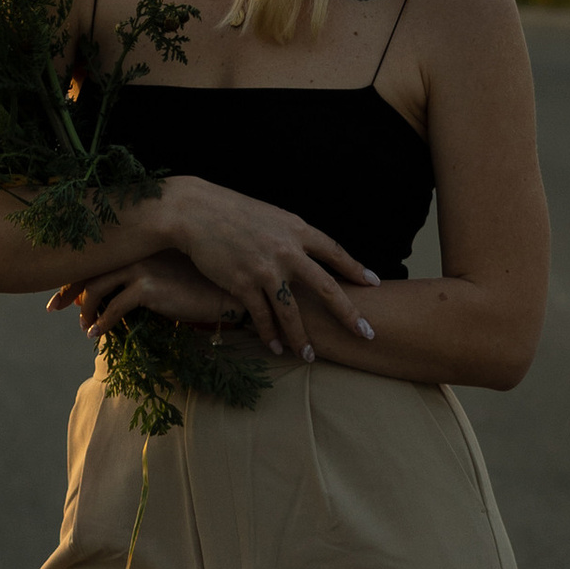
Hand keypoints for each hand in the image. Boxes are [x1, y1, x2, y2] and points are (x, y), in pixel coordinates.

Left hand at [47, 248, 262, 349]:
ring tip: (84, 327)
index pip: (99, 256)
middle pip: (91, 269)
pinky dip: (101, 323)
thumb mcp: (169, 274)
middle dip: (70, 290)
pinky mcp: (149, 288)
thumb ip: (145, 276)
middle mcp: (137, 251)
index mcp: (140, 244)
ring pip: (98, 289)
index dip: (77, 273)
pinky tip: (96, 335)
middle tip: (54, 307)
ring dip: (86, 311)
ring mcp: (142, 267)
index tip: (63, 291)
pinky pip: (114, 308)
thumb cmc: (201, 284)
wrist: (227, 290)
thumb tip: (119, 294)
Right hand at [154, 176, 382, 356]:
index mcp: (297, 229)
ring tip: (309, 357)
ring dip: (302, 338)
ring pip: (292, 311)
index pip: (335, 252)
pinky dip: (268, 334)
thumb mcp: (271, 216)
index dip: (356, 269)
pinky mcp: (241, 284)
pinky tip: (275, 347)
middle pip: (326, 288)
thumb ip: (291, 235)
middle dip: (349, 314)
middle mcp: (287, 250)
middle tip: (367, 334)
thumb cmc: (231, 211)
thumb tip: (307, 253)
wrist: (195, 211)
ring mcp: (265, 269)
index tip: (375, 283)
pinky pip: (260, 316)